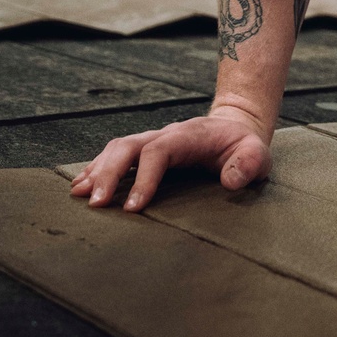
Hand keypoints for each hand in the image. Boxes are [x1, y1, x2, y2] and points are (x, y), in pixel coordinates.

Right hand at [69, 108, 270, 211]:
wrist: (235, 129)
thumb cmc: (244, 147)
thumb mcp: (258, 155)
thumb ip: (249, 164)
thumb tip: (231, 181)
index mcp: (189, 136)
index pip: (159, 150)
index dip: (144, 177)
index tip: (132, 208)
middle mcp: (165, 134)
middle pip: (129, 145)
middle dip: (110, 173)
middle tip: (95, 204)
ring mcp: (153, 139)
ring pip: (118, 147)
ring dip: (98, 170)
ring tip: (79, 195)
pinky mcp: (145, 149)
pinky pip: (116, 154)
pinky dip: (97, 168)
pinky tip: (81, 186)